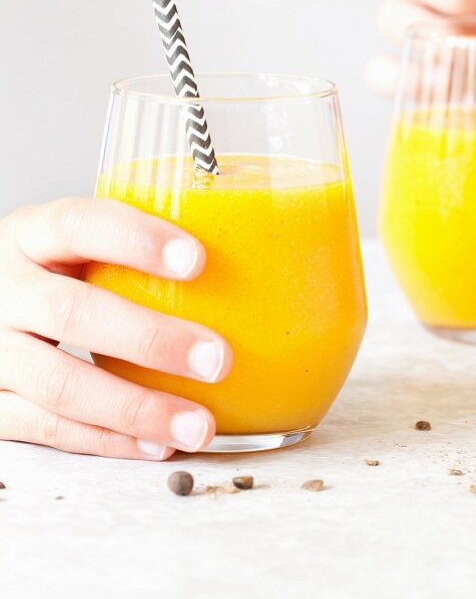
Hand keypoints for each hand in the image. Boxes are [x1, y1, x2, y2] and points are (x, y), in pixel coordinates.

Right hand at [0, 198, 232, 458]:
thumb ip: (133, 248)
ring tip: (198, 424)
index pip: (79, 223)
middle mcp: (3, 288)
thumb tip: (259, 249)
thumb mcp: (75, 245)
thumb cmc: (50, 274)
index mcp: (31, 233)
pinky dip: (107, 440)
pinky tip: (157, 444)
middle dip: (150, 339)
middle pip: (71, 311)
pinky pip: (48, 428)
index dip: (136, 239)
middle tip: (218, 359)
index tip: (197, 259)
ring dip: (136, 408)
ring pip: (59, 383)